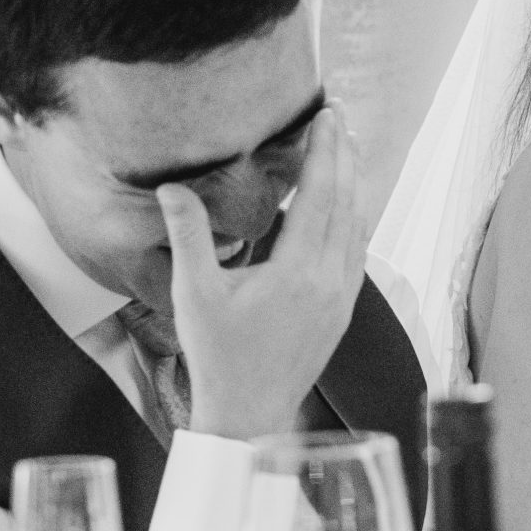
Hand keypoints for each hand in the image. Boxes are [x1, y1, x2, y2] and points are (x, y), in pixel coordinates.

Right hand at [158, 104, 368, 441]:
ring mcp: (342, 297)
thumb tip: (172, 187)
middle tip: (340, 121)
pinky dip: (353, 220)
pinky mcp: (343, 311)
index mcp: (299, 271)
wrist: (249, 413)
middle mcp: (330, 281)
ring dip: (353, 187)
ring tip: (346, 153)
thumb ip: (188, 235)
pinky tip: (345, 210)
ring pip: (358, 228)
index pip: (321, 194)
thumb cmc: (219, 357)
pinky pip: (357, 253)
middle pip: (347, 204)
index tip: (328, 117)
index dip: (325, 151)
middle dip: (345, 158)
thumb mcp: (195, 293)